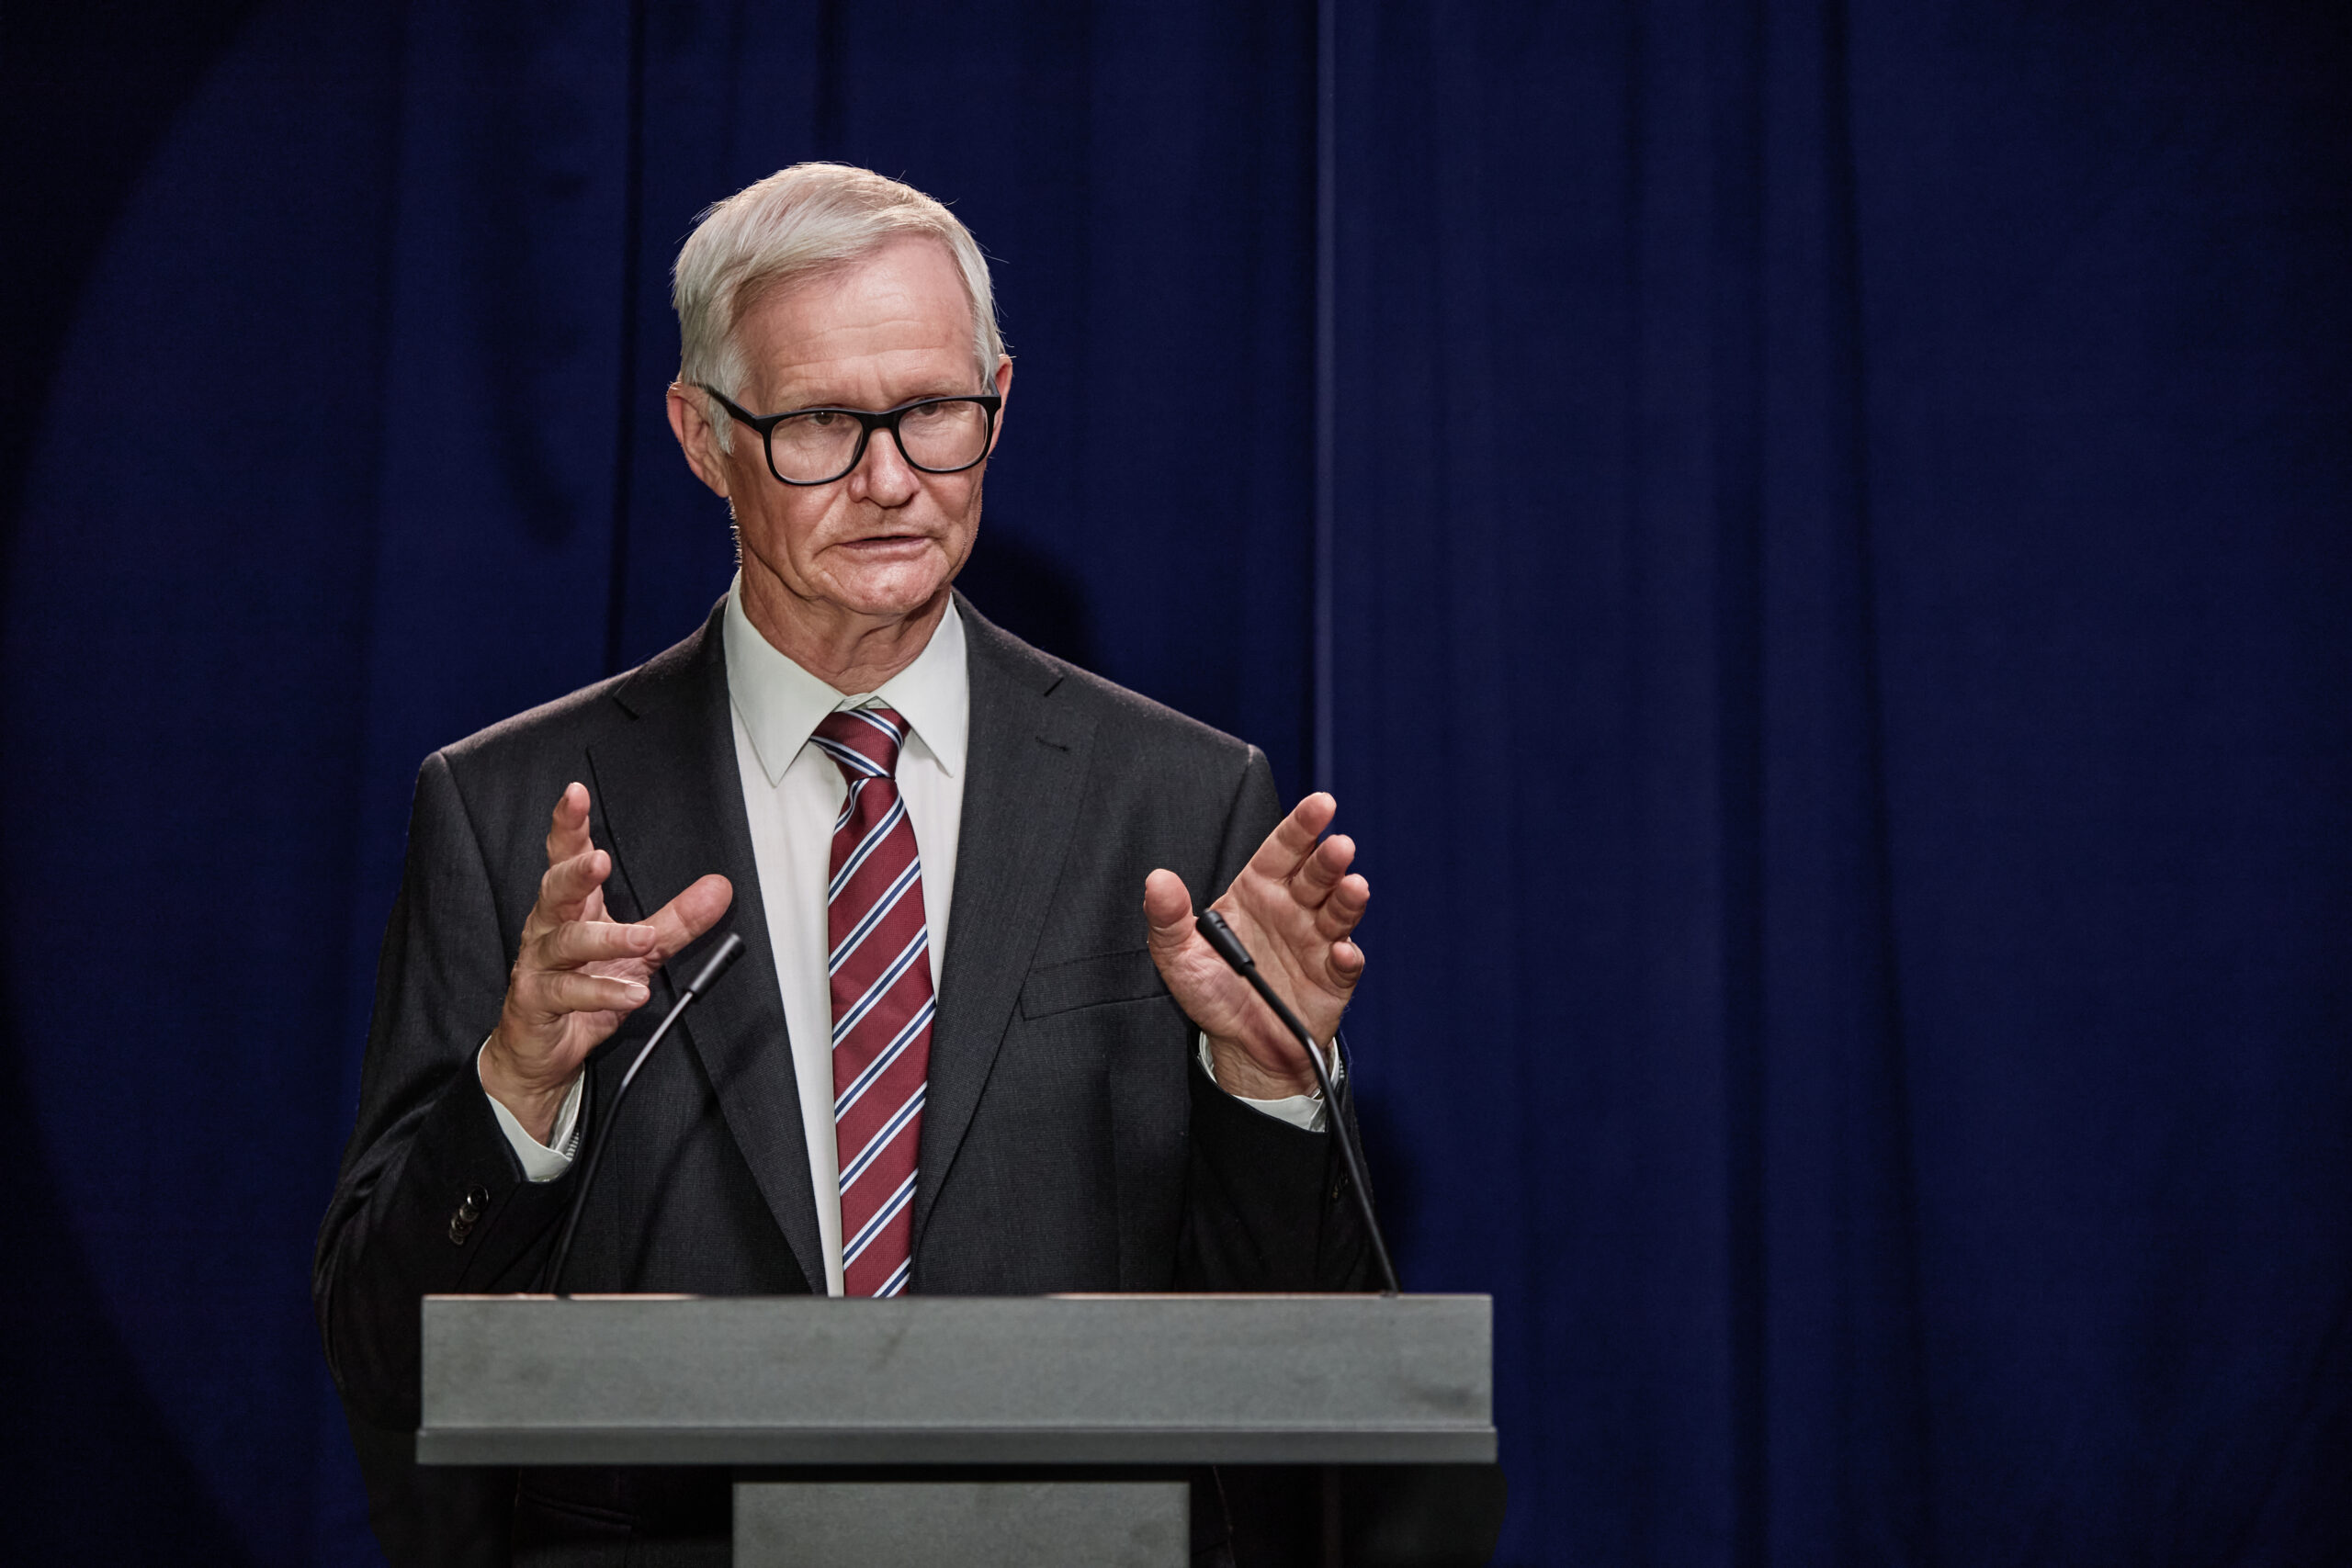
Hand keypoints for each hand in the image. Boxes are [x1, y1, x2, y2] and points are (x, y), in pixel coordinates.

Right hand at [479, 783, 732, 1141]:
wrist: (542, 1050)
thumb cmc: (583, 988)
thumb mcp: (640, 951)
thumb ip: (677, 919)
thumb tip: (720, 888)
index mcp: (571, 906)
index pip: (566, 857)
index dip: (569, 825)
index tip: (576, 794)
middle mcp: (548, 928)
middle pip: (554, 889)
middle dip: (574, 872)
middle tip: (599, 860)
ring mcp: (539, 964)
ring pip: (565, 942)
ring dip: (606, 939)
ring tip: (643, 939)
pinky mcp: (536, 1001)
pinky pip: (567, 992)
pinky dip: (602, 992)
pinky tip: (633, 993)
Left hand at [1143, 792, 1367, 1099]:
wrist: (1242, 1047)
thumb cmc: (1212, 993)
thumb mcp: (1178, 956)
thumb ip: (1167, 917)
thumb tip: (1157, 880)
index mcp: (1258, 892)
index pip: (1282, 850)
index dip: (1302, 825)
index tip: (1320, 805)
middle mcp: (1292, 909)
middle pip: (1317, 874)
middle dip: (1330, 859)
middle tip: (1339, 847)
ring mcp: (1316, 941)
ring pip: (1339, 910)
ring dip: (1348, 898)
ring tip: (1352, 888)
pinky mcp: (1333, 977)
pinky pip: (1346, 963)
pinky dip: (1348, 957)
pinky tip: (1342, 953)